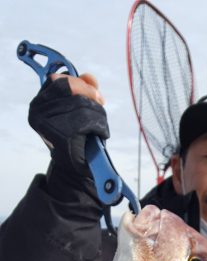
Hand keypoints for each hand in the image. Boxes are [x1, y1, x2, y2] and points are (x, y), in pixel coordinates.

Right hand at [28, 71, 109, 196]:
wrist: (76, 170)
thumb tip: (90, 77)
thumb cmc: (77, 139)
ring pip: (83, 104)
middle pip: (72, 88)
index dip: (80, 83)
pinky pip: (88, 120)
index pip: (59, 80)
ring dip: (98, 115)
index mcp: (39, 103)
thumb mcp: (78, 109)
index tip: (94, 92)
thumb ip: (83, 89)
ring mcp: (48, 123)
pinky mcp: (61, 134)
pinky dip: (100, 127)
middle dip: (92, 98)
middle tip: (101, 107)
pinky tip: (99, 135)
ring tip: (98, 128)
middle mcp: (38, 111)